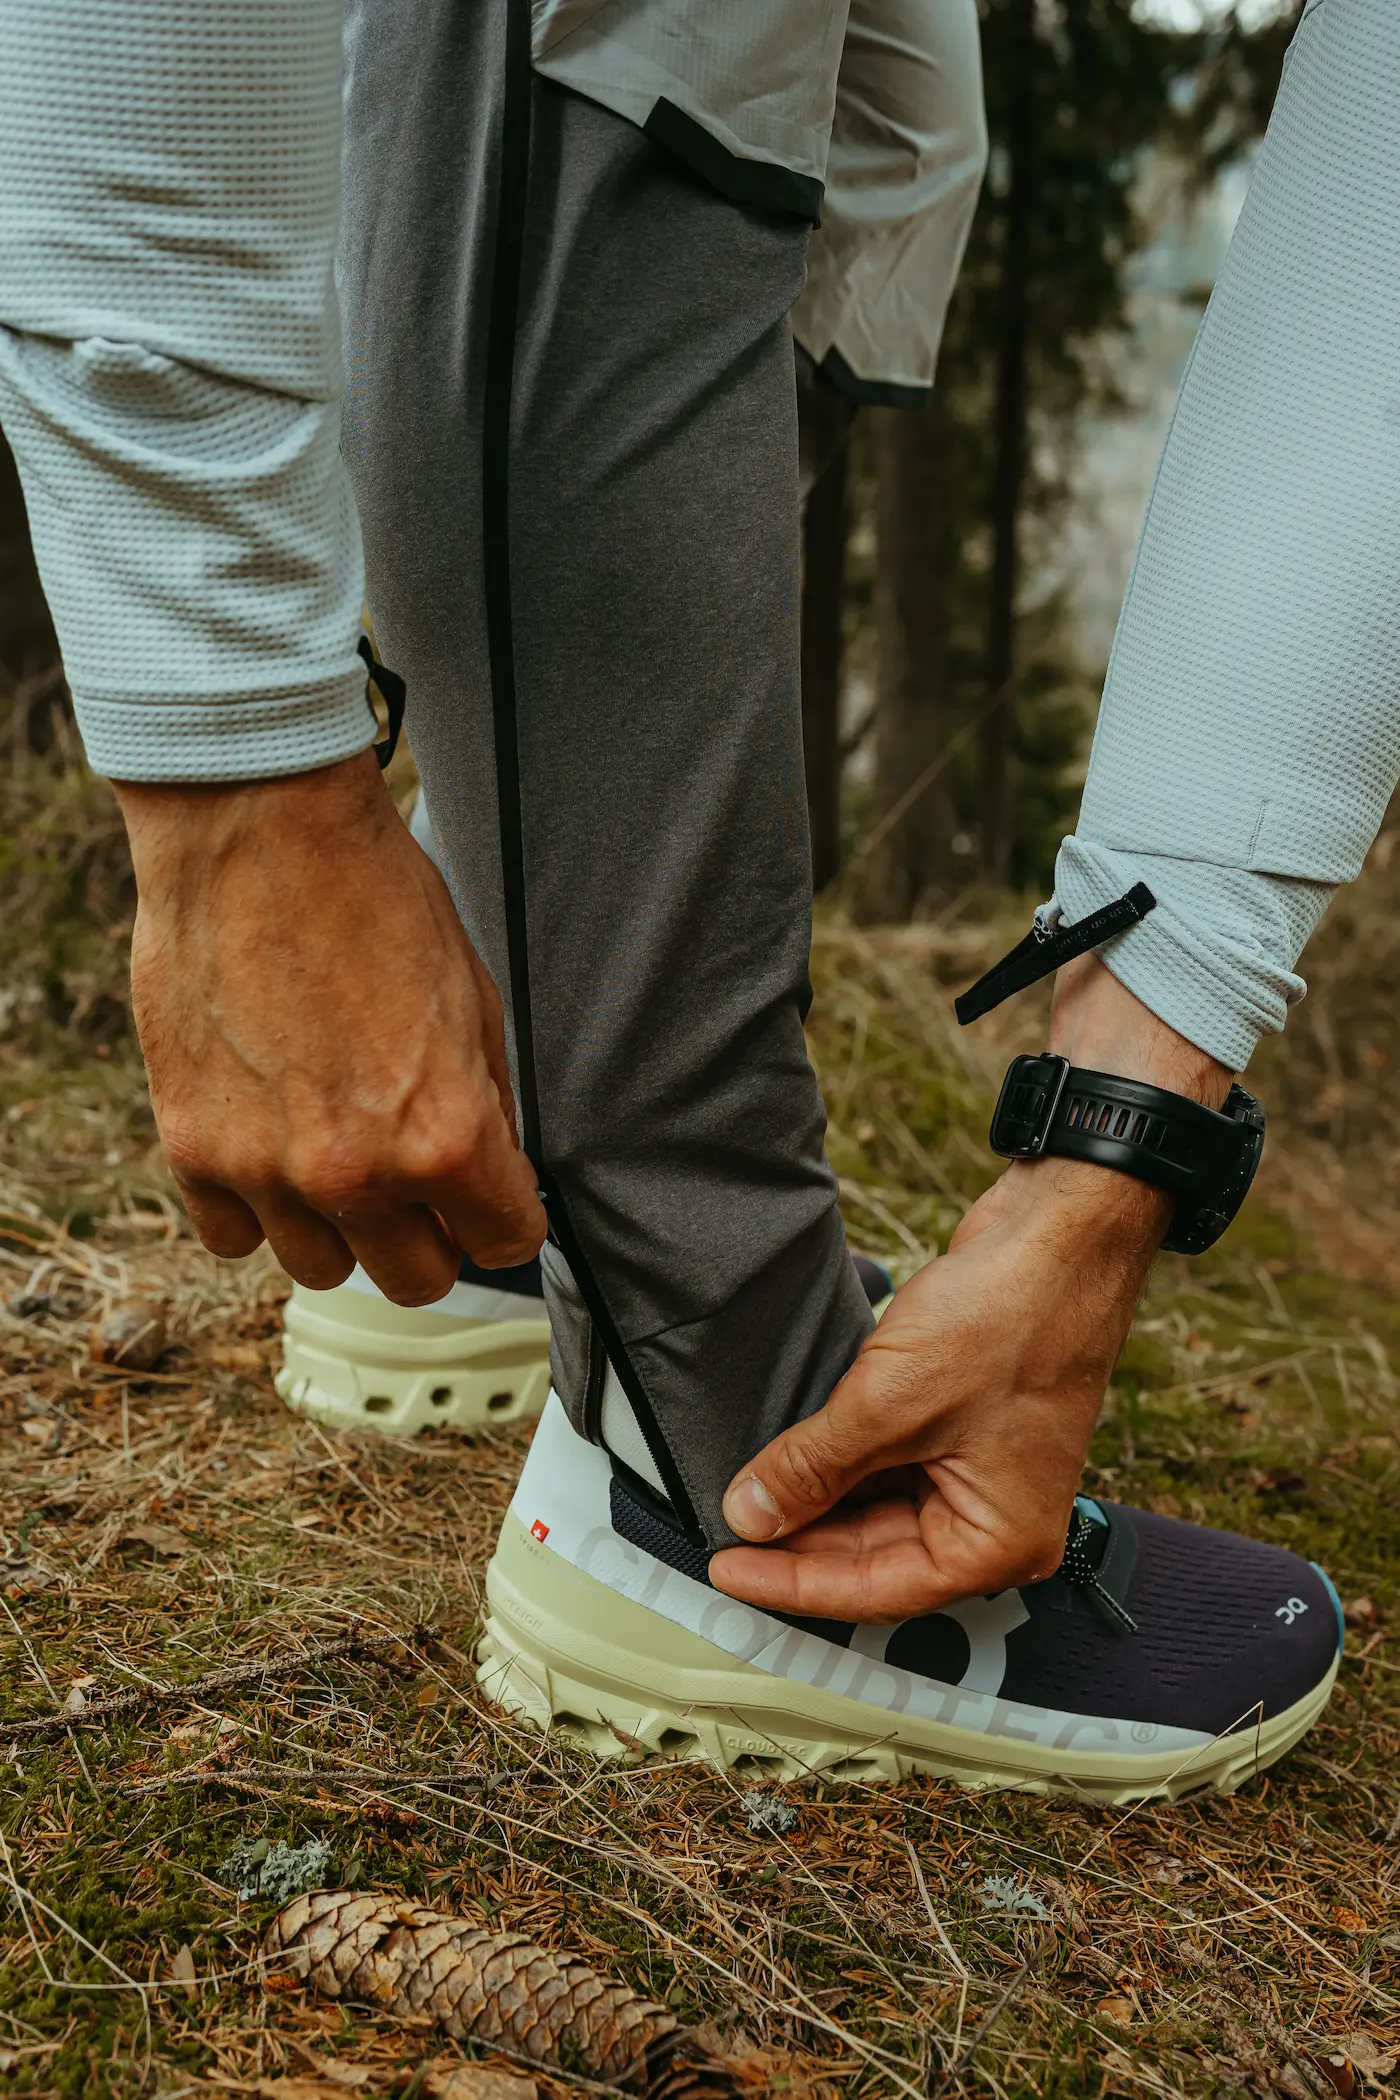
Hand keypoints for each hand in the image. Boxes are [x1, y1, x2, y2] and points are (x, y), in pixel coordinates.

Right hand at [115, 751, 544, 1303]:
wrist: (259, 831)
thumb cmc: (372, 896)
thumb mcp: (474, 996)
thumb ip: (485, 1101)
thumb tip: (495, 1163)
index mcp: (443, 1136)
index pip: (506, 1243)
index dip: (506, 1216)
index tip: (493, 1197)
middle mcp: (355, 1172)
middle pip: (417, 1281)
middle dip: (432, 1237)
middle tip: (422, 1186)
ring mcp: (266, 1169)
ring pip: (323, 1268)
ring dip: (342, 1227)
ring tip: (338, 1154)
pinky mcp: (193, 1149)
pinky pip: (234, 1237)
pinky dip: (257, 1207)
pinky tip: (271, 1147)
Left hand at [710, 954, 1231, 1621]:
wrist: (1059, 1232)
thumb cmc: (1009, 1317)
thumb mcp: (888, 1403)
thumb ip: (813, 1468)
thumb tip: (752, 1512)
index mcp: (996, 1542)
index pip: (875, 1589)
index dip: (790, 1582)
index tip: (723, 1567)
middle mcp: (994, 1521)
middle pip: (875, 1555)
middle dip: (798, 1541)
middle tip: (722, 1530)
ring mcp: (980, 1472)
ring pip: (876, 1510)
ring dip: (814, 1501)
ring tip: (743, 1493)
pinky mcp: (962, 1428)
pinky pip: (889, 1465)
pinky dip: (841, 1463)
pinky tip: (788, 1455)